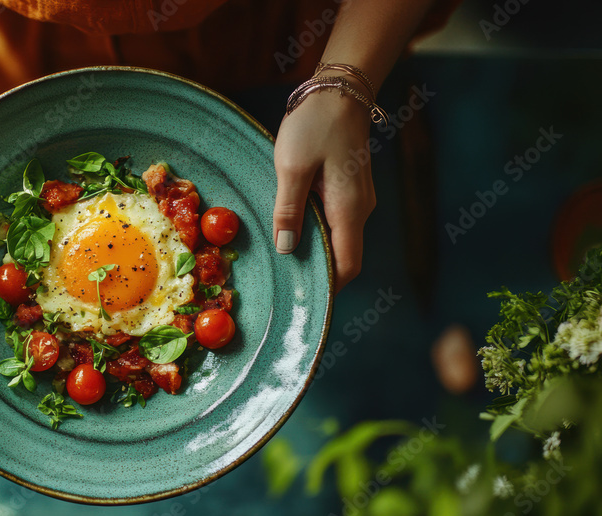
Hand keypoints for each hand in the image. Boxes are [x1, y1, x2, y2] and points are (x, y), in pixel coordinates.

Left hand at [272, 90, 375, 291]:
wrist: (340, 90)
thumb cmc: (315, 125)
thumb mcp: (292, 168)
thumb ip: (288, 210)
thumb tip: (287, 249)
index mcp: (348, 209)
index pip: (347, 265)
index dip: (328, 286)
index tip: (302, 297)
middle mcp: (359, 209)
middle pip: (344, 256)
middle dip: (318, 271)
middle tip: (284, 280)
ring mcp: (358, 199)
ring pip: (340, 239)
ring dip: (316, 250)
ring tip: (283, 255)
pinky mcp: (350, 189)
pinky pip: (336, 221)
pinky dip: (318, 232)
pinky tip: (293, 227)